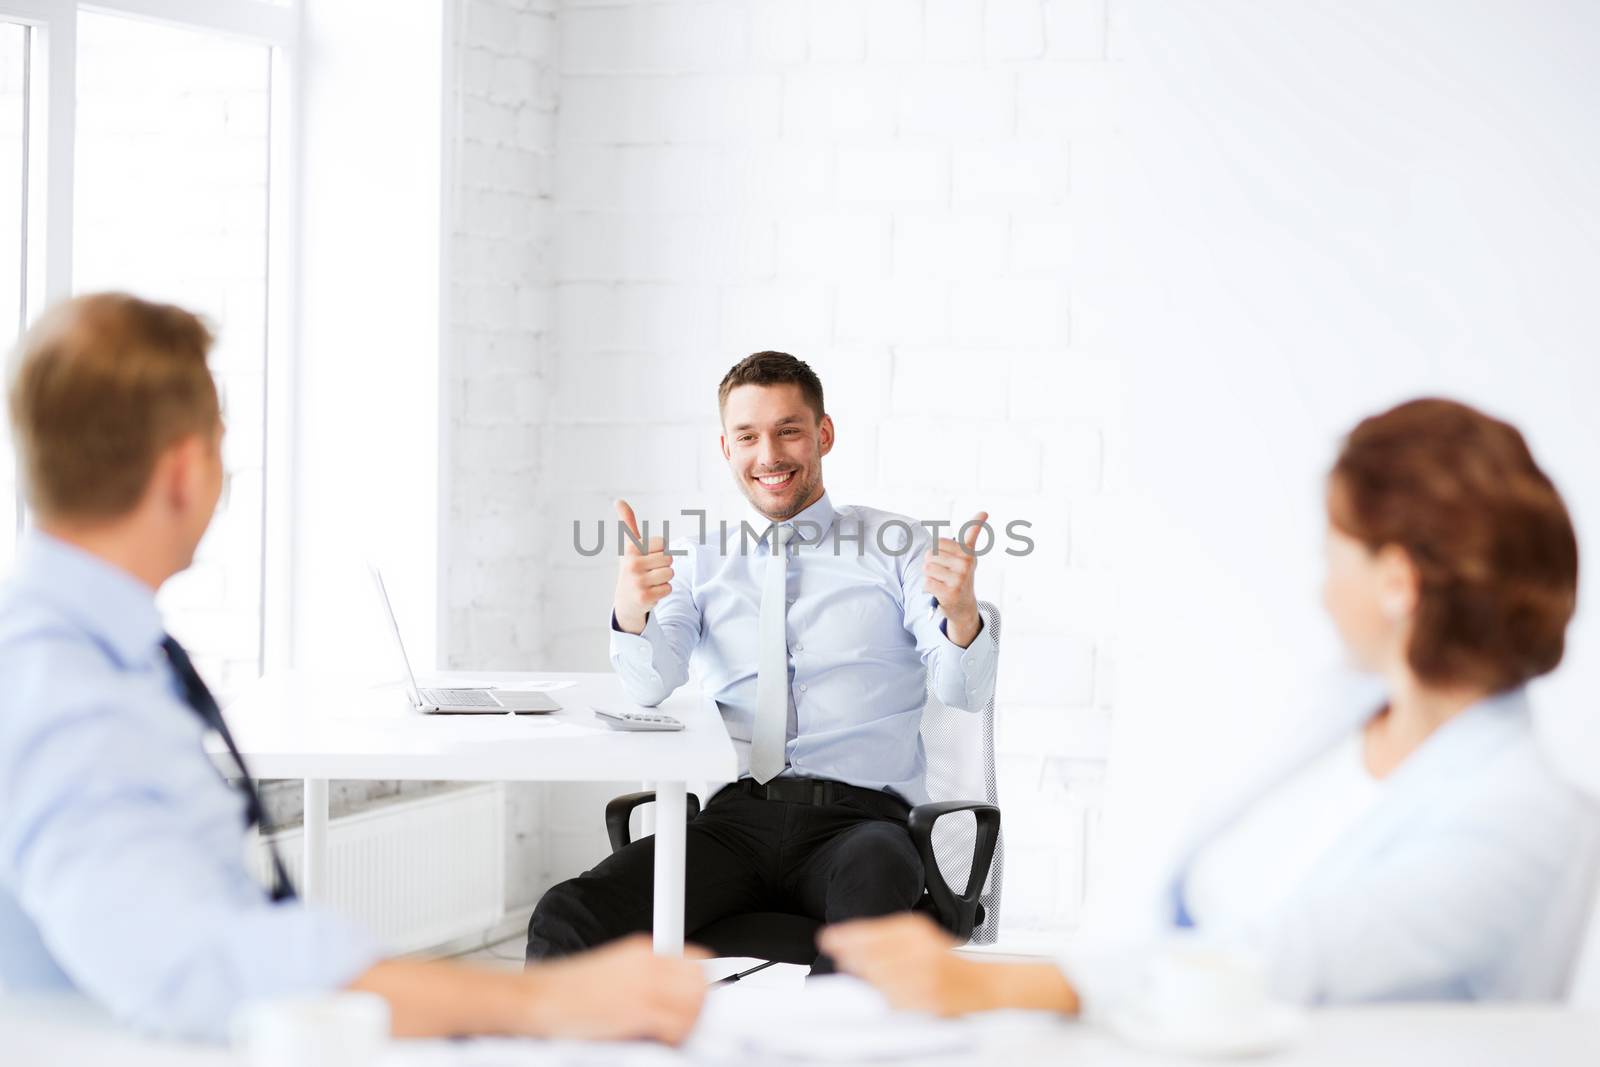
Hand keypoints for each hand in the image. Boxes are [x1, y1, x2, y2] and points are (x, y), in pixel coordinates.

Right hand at [522, 936, 708, 1043]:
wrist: (535, 997)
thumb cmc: (562, 991)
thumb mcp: (609, 971)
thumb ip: (642, 978)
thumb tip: (669, 998)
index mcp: (642, 950)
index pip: (695, 961)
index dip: (698, 986)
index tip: (694, 1003)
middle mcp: (648, 962)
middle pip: (701, 981)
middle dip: (697, 1006)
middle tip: (681, 1023)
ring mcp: (644, 985)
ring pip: (695, 1004)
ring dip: (686, 1024)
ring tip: (666, 1035)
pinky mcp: (637, 1010)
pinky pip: (678, 1027)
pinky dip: (672, 1040)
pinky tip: (653, 1042)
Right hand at [613, 499, 673, 634]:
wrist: (625, 600)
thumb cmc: (631, 568)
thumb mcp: (629, 546)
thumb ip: (627, 523)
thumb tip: (618, 500)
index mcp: (631, 549)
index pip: (663, 542)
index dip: (659, 550)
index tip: (648, 556)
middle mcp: (632, 564)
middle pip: (669, 558)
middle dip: (663, 565)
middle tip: (650, 571)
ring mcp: (637, 581)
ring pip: (670, 573)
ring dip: (664, 578)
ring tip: (651, 581)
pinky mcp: (644, 597)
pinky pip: (668, 588)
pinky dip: (663, 591)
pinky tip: (651, 592)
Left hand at [819, 914, 1077, 1017]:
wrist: (985, 986)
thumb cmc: (949, 964)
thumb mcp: (919, 940)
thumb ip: (887, 940)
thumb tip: (849, 949)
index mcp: (915, 930)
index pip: (871, 930)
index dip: (845, 936)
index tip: (827, 938)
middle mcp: (918, 949)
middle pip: (869, 956)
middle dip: (853, 961)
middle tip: (844, 961)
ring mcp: (923, 975)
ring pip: (879, 980)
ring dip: (869, 983)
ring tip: (874, 982)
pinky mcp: (927, 999)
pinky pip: (894, 1002)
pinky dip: (886, 1001)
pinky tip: (888, 997)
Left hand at [924, 511, 985, 647]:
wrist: (964, 606)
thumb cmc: (961, 575)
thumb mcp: (967, 554)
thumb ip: (972, 533)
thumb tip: (984, 511)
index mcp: (968, 553)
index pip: (945, 541)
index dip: (949, 543)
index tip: (969, 533)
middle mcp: (966, 564)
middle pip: (930, 554)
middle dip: (931, 563)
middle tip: (943, 573)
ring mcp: (959, 578)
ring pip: (927, 568)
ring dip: (929, 576)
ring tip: (941, 581)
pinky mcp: (950, 592)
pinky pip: (927, 582)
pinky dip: (928, 587)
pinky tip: (939, 591)